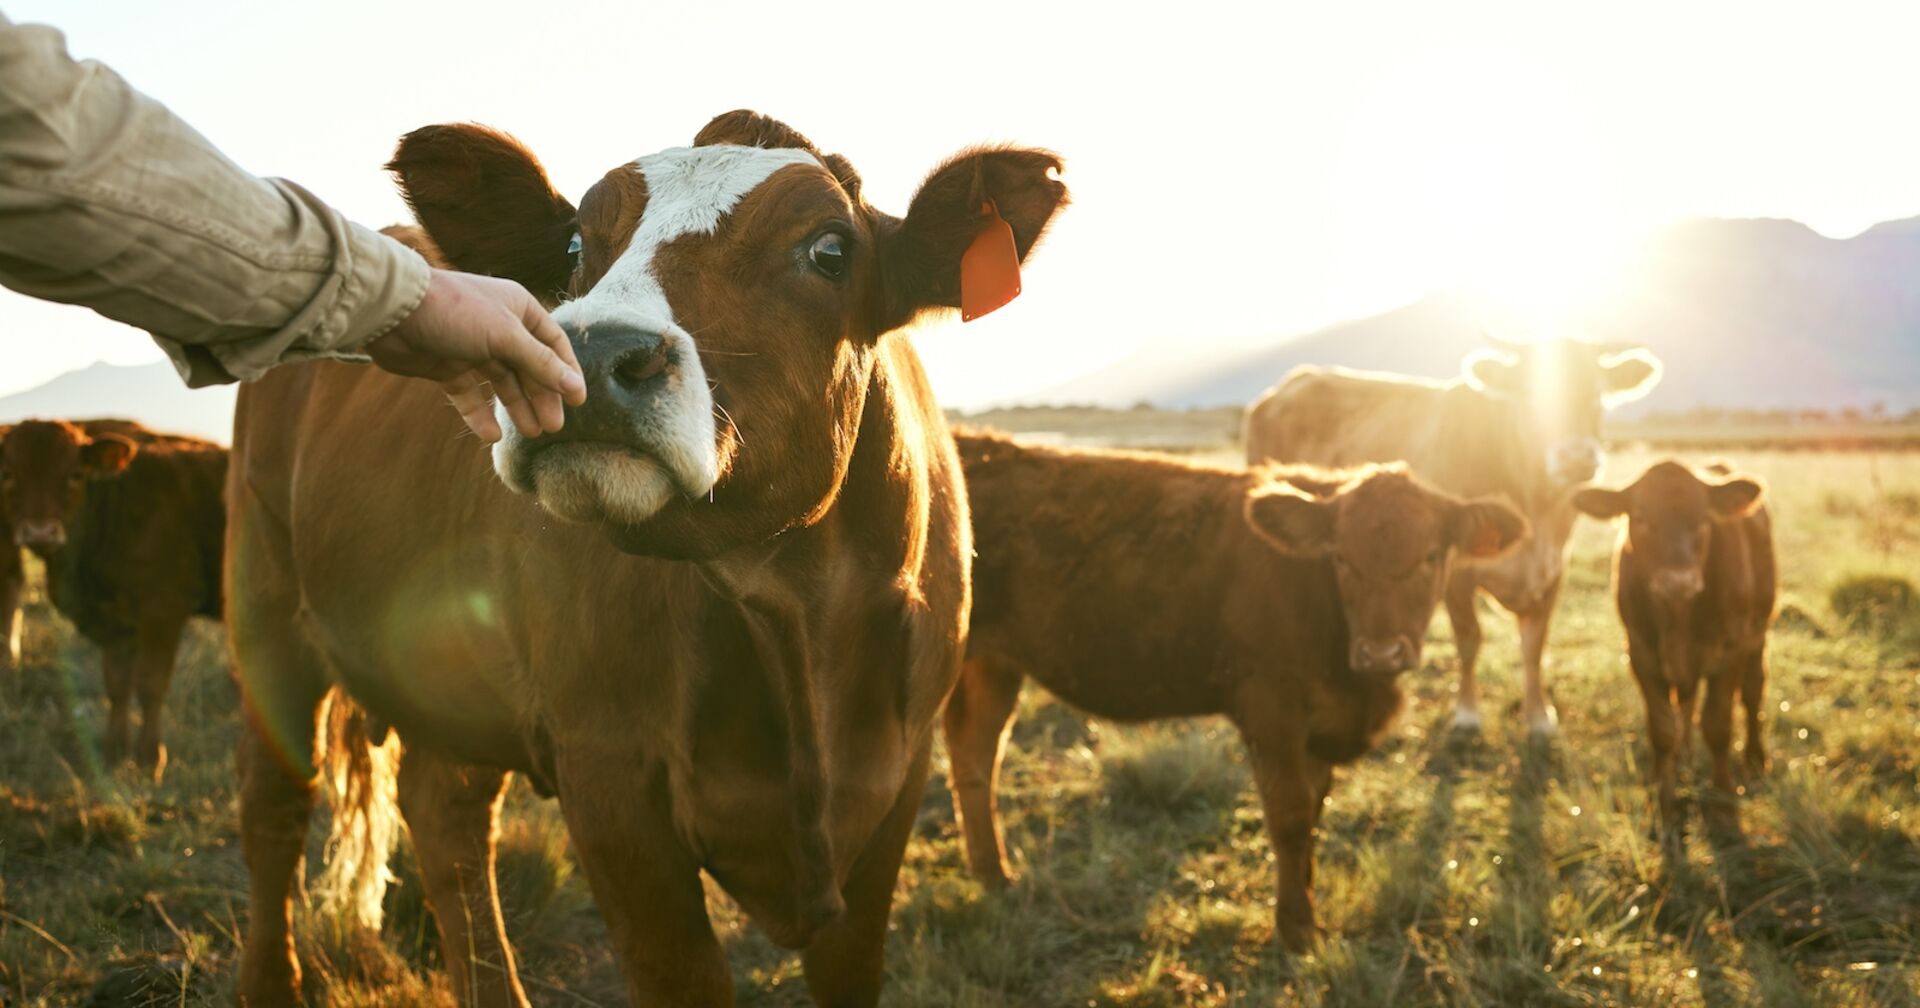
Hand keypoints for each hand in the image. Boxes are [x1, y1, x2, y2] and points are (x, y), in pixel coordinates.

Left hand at [367, 268, 585, 441]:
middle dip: (542, 396)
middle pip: (529, 367)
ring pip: (502, 383)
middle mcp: (499, 327)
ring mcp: (472, 348)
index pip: (553, 344)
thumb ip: (541, 365)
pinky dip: (480, 414)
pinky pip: (470, 395)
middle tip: (554, 427)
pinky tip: (491, 435)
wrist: (393, 312)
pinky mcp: (447, 366)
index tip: (579, 402)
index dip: (567, 372)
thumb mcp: (506, 336)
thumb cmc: (455, 313)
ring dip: (517, 407)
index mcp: (519, 309)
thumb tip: (576, 387)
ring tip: (532, 433)